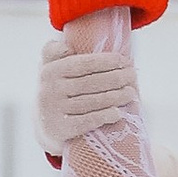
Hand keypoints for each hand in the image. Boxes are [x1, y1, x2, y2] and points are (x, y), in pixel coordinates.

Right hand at [36, 34, 140, 158]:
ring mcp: (54, 111)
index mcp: (50, 71)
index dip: (106, 61)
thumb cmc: (57, 91)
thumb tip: (67, 46)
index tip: (124, 60)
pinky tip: (117, 113)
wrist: (45, 126)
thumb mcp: (50, 68)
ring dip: (115, 97)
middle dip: (116, 78)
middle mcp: (50, 90)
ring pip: (92, 101)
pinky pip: (86, 121)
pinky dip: (104, 116)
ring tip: (131, 92)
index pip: (82, 64)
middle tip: (133, 75)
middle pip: (90, 82)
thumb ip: (54, 51)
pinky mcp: (61, 129)